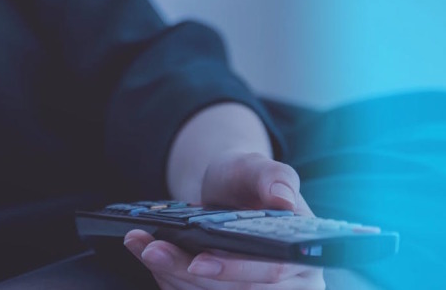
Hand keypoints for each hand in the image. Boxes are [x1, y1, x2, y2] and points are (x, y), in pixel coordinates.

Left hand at [124, 152, 324, 288]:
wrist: (228, 192)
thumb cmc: (247, 180)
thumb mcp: (257, 168)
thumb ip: (274, 177)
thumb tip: (284, 197)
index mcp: (303, 256)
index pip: (271, 271)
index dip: (233, 270)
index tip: (197, 261)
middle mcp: (288, 285)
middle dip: (186, 271)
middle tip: (151, 249)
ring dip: (169, 274)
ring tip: (142, 246)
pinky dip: (167, 277)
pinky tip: (147, 254)